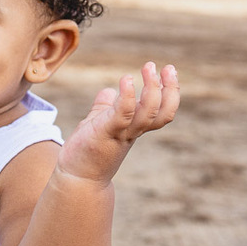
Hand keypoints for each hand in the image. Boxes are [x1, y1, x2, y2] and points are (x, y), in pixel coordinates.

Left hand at [57, 61, 178, 182]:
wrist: (75, 178)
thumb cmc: (87, 150)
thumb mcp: (98, 123)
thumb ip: (105, 107)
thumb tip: (109, 91)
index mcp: (135, 128)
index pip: (163, 112)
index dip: (170, 92)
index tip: (169, 71)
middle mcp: (133, 132)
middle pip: (162, 113)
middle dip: (169, 89)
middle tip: (167, 67)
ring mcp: (121, 134)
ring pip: (148, 113)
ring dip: (152, 89)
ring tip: (149, 68)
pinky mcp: (106, 133)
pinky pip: (123, 114)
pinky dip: (128, 97)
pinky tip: (127, 80)